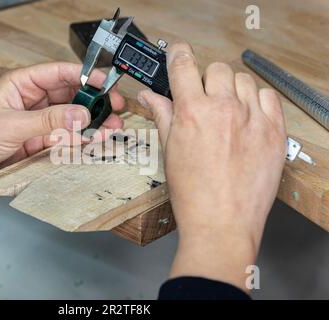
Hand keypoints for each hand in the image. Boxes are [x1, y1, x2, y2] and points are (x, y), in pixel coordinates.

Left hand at [0, 62, 124, 219]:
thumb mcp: (11, 125)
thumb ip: (49, 120)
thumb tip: (82, 113)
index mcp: (22, 84)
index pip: (59, 73)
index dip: (85, 76)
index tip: (105, 83)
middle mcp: (34, 101)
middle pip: (71, 96)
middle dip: (95, 102)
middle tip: (116, 108)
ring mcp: (40, 122)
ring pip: (73, 118)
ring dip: (94, 123)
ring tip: (114, 128)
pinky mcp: (42, 142)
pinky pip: (67, 138)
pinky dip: (83, 140)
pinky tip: (98, 140)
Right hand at [138, 42, 286, 290]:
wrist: (221, 223)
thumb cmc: (192, 194)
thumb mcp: (169, 151)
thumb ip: (162, 116)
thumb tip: (150, 96)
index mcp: (192, 113)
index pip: (184, 64)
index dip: (178, 54)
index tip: (179, 54)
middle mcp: (223, 109)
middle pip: (217, 68)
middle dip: (206, 79)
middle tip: (203, 98)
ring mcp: (252, 119)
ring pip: (243, 80)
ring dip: (231, 89)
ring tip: (227, 111)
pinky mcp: (274, 131)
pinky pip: (268, 96)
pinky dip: (257, 100)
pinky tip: (247, 118)